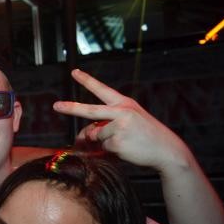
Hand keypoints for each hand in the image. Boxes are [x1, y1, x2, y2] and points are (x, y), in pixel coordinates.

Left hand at [53, 69, 190, 171]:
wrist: (168, 150)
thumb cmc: (147, 136)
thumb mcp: (130, 122)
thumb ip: (107, 123)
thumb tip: (87, 133)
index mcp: (125, 104)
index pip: (102, 89)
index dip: (87, 81)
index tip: (74, 72)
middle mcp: (121, 112)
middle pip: (90, 110)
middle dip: (70, 108)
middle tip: (55, 106)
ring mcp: (119, 127)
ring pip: (97, 135)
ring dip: (106, 141)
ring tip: (127, 141)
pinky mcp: (117, 142)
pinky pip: (103, 147)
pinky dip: (112, 151)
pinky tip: (128, 148)